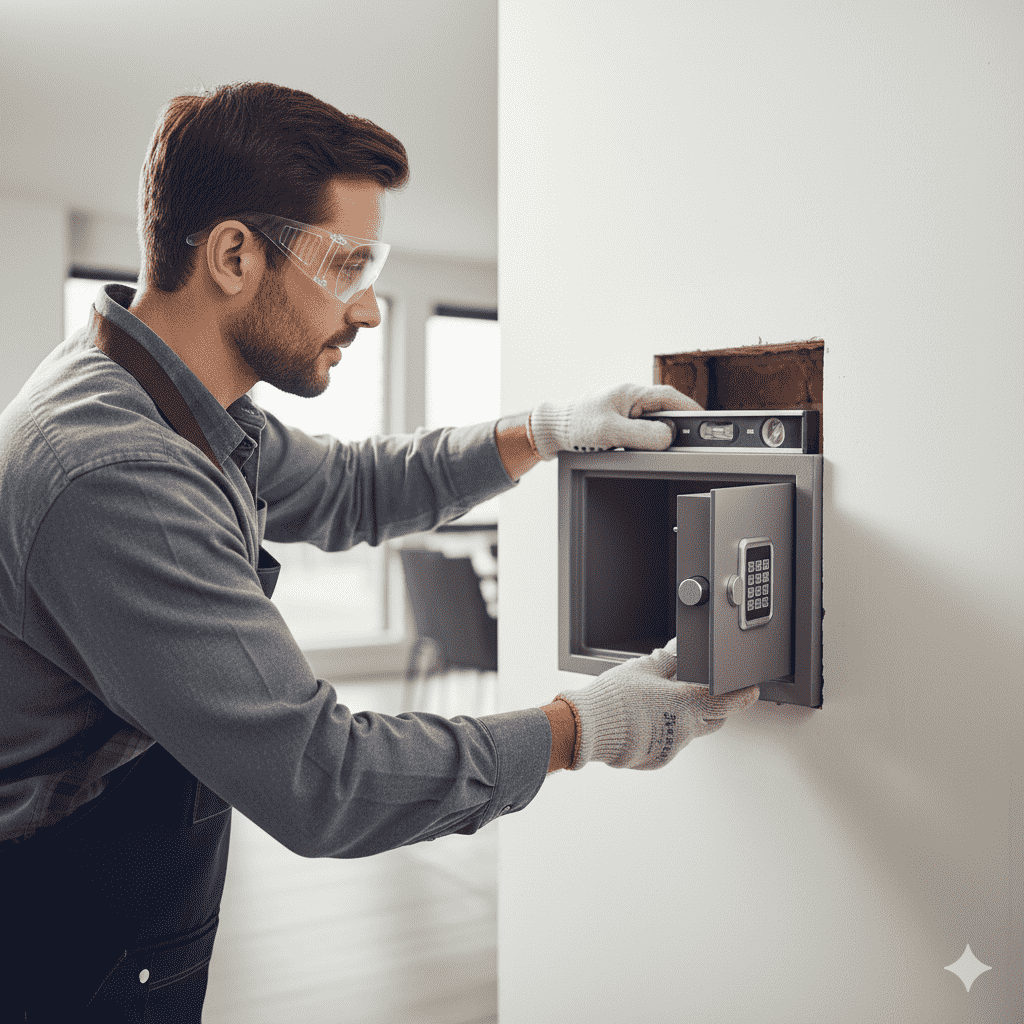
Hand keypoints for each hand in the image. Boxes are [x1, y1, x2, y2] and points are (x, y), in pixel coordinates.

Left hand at [527, 383, 702, 460]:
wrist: (551, 429)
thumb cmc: (574, 425)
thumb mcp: (610, 431)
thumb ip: (641, 434)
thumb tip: (668, 437)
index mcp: (631, 393)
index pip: (670, 398)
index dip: (692, 410)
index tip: (707, 423)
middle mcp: (630, 399)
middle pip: (665, 412)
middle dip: (677, 428)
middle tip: (691, 444)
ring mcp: (625, 411)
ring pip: (653, 424)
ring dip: (659, 437)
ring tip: (665, 451)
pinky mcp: (618, 423)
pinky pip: (640, 432)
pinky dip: (645, 442)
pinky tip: (642, 452)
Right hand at [554, 638, 759, 770]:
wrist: (588, 729)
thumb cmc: (615, 698)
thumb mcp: (643, 669)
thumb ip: (668, 660)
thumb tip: (680, 649)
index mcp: (686, 705)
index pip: (727, 701)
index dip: (743, 695)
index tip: (751, 690)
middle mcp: (684, 730)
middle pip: (714, 720)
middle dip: (715, 708)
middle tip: (704, 694)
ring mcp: (671, 748)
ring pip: (690, 732)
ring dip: (684, 719)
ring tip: (658, 704)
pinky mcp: (656, 760)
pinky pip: (669, 744)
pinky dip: (664, 732)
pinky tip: (646, 721)